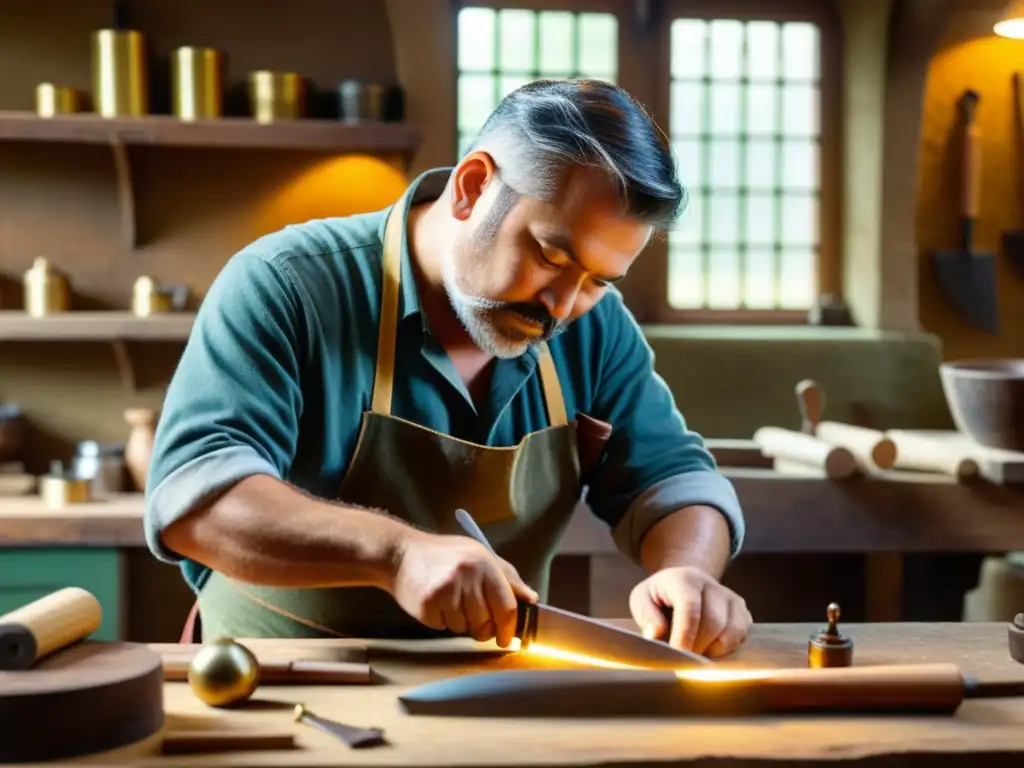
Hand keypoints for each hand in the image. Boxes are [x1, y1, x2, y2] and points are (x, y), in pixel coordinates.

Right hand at [390, 529, 537, 646]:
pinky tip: (435, 601)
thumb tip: (531, 599)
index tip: (506, 638)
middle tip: (470, 614)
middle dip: (481, 627)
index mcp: (484, 563)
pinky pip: (443, 627)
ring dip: (459, 621)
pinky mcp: (427, 604)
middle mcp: (467, 576)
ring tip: (448, 599)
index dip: (509, 628)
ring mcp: (446, 590)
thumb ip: (507, 577)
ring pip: (465, 628)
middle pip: (486, 622)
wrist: (400, 553)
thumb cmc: (443, 555)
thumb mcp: (479, 555)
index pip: (507, 606)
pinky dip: (441, 620)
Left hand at [628, 566, 750, 657]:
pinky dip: (725, 649)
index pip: (690, 607)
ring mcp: (731, 598)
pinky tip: (708, 647)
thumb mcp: (642, 599)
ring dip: (712, 650)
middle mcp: (712, 585)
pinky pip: (740, 637)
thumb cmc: (660, 596)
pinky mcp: (742, 612)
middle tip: (682, 658)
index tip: (676, 655)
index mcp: (685, 578)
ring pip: (731, 632)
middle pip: (713, 622)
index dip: (684, 634)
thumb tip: (655, 635)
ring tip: (694, 652)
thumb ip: (647, 616)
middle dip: (697, 647)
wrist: (683, 585)